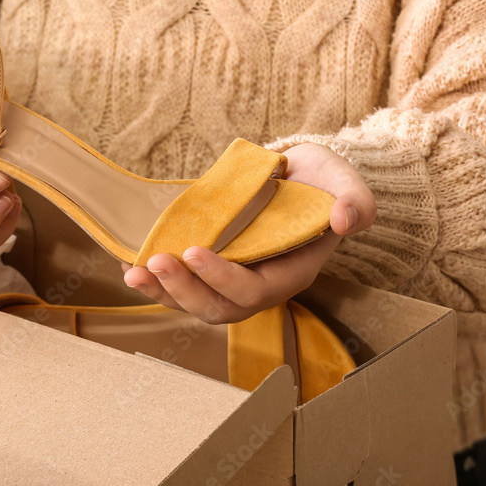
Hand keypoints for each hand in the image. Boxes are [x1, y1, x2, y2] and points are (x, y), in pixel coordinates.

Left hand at [121, 143, 375, 322]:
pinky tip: (130, 267)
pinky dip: (157, 281)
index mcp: (292, 274)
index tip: (192, 251)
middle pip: (220, 308)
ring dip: (163, 292)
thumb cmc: (324, 183)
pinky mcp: (214, 268)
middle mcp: (261, 286)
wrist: (304, 177)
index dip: (222, 278)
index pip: (254, 291)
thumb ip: (356, 202)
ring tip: (133, 273)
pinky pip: (184, 286)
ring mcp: (234, 280)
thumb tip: (345, 219)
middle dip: (184, 291)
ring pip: (196, 303)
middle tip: (157, 262)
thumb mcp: (347, 185)